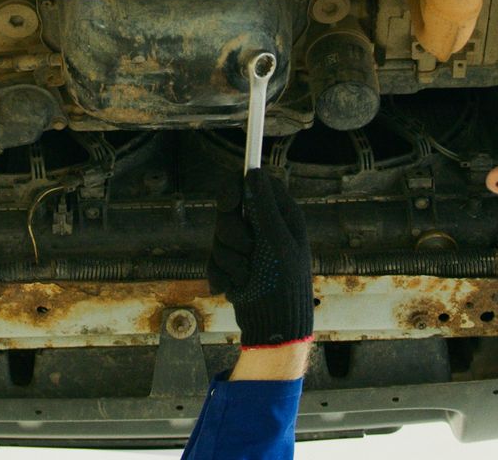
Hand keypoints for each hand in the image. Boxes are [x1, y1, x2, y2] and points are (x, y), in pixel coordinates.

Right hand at [208, 168, 313, 350]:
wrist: (273, 325)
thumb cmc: (283, 283)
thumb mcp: (275, 241)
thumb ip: (263, 206)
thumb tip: (253, 172)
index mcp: (280, 215)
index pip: (252, 184)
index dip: (236, 188)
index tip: (229, 203)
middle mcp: (263, 226)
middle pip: (230, 210)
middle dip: (231, 233)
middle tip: (246, 250)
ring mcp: (247, 246)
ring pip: (219, 236)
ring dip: (229, 259)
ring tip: (246, 275)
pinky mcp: (233, 264)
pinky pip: (214, 259)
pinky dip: (222, 274)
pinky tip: (236, 287)